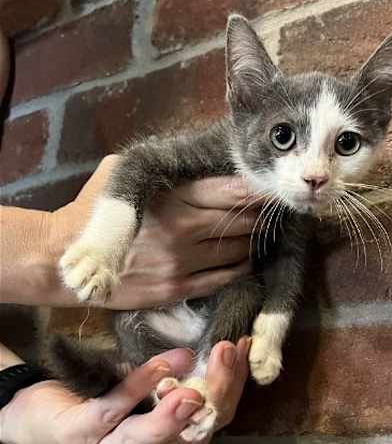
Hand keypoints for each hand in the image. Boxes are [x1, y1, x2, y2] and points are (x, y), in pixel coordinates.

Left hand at [0, 338, 249, 443]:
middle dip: (215, 393)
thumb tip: (224, 343)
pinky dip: (138, 386)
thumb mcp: (145, 389)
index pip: (213, 421)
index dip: (233, 385)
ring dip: (176, 409)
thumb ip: (178, 377)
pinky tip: (159, 365)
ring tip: (196, 381)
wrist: (38, 414)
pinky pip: (113, 410)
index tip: (242, 348)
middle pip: (192, 434)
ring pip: (150, 437)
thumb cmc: (100, 397)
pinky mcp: (80, 434)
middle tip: (227, 354)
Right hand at [48, 155, 258, 307]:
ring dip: (253, 242)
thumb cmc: (92, 210)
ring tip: (259, 234)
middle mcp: (183, 230)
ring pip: (236, 251)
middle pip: (240, 222)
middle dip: (259, 216)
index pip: (229, 192)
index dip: (257, 191)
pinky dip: (240, 268)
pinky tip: (246, 260)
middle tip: (269, 212)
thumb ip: (155, 164)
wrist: (67, 260)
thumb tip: (191, 155)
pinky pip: (222, 278)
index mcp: (172, 197)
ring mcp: (181, 262)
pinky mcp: (176, 288)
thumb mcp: (118, 173)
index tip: (273, 189)